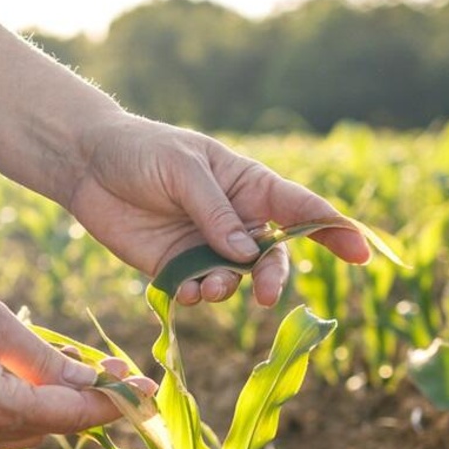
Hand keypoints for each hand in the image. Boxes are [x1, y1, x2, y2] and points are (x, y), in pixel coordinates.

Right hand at [0, 264, 150, 448]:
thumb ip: (43, 357)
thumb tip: (88, 382)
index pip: (71, 415)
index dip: (112, 404)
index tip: (144, 395)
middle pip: (49, 430)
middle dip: (79, 402)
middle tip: (105, 368)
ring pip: (21, 436)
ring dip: (45, 409)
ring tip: (62, 369)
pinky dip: (13, 414)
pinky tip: (16, 380)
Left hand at [64, 114, 371, 307]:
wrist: (86, 164)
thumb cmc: (141, 151)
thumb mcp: (181, 169)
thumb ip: (214, 210)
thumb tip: (244, 253)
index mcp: (248, 185)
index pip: (301, 209)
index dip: (334, 230)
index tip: (362, 252)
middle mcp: (235, 220)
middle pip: (273, 256)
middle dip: (275, 277)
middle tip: (265, 295)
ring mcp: (206, 246)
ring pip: (237, 280)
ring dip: (229, 289)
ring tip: (207, 285)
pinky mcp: (175, 267)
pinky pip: (199, 291)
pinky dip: (198, 296)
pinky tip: (184, 290)